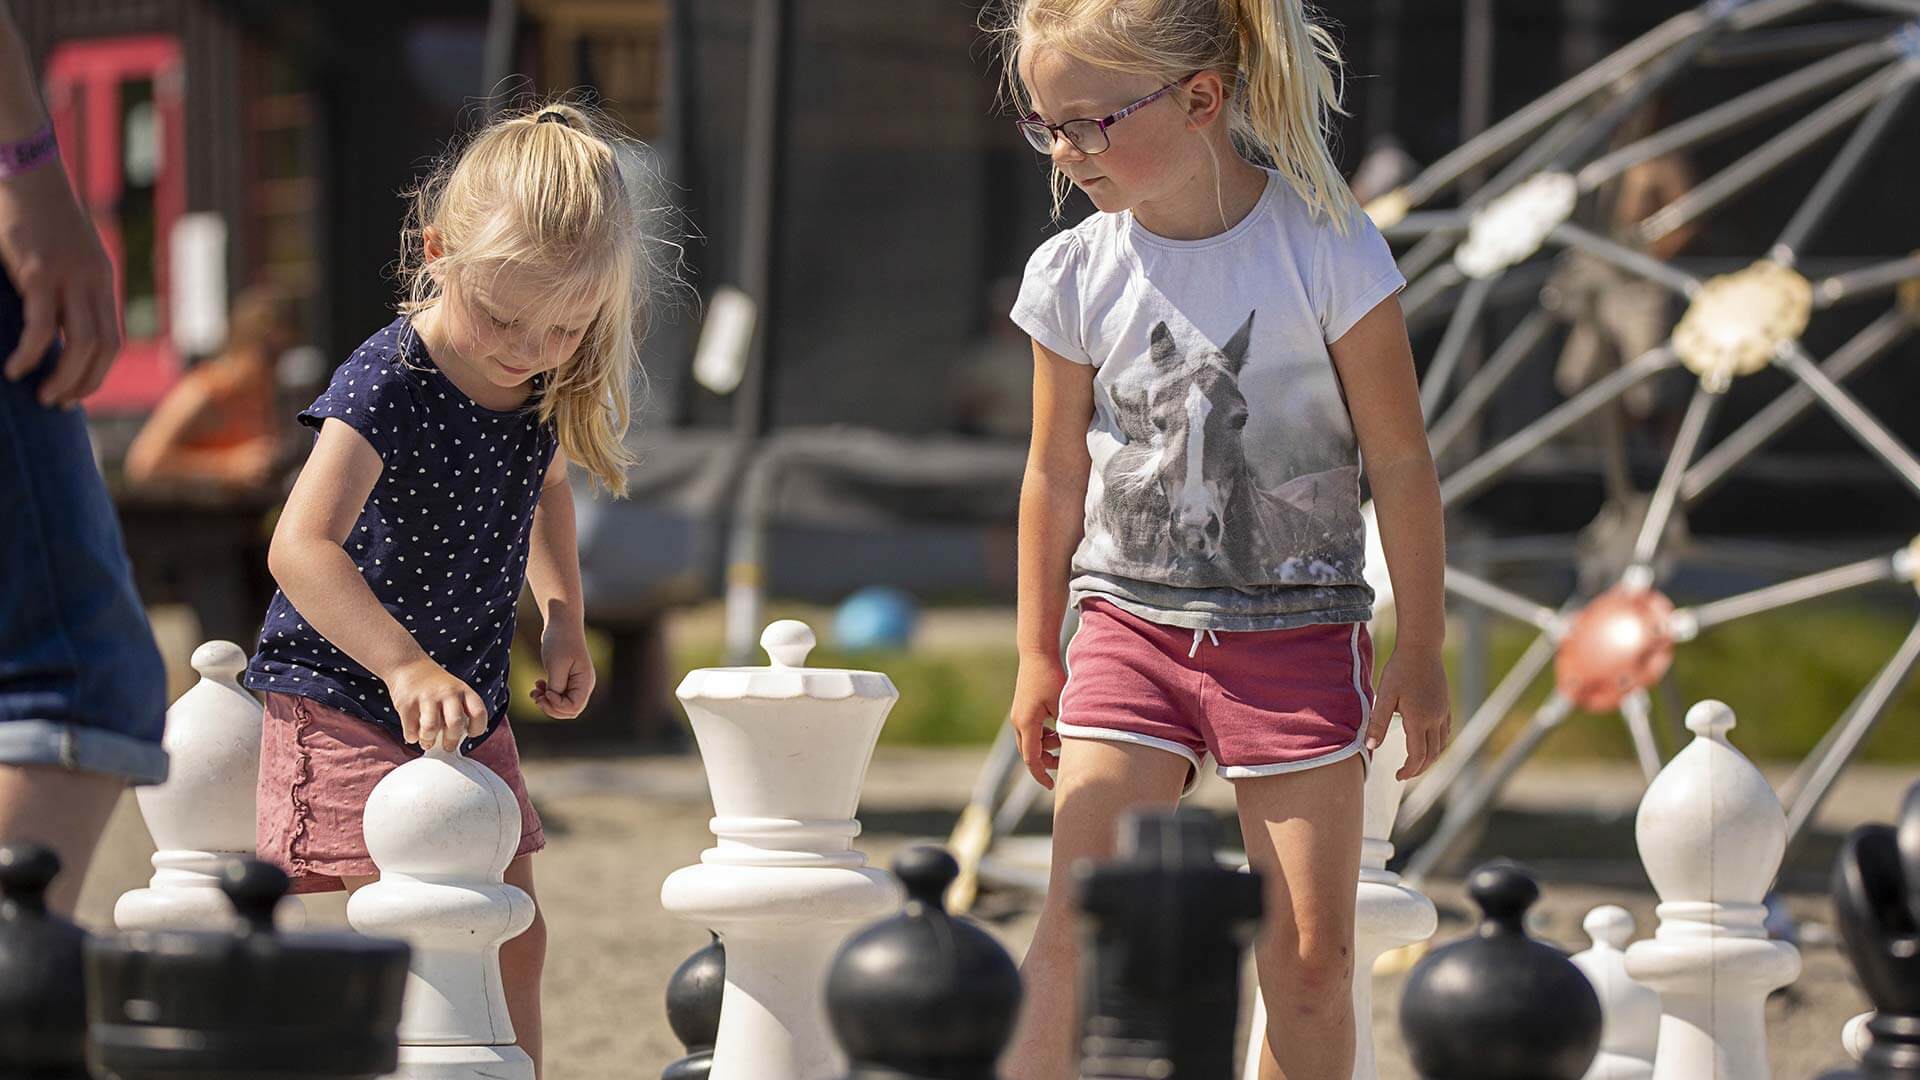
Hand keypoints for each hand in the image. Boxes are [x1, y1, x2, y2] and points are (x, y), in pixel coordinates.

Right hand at [0, 163, 120, 406]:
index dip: (97, 373)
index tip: (76, 393)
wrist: (26, 167)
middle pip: (102, 348)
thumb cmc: (34, 213)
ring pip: (79, 342)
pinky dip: (31, 353)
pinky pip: (40, 324)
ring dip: (63, 376)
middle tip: (59, 403)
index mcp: (101, 280)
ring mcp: (68, 276)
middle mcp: (92, 281)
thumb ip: (64, 287)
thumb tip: (53, 326)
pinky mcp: (38, 270)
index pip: (112, 340)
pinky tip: (16, 369)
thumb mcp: (61, 254)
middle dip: (84, 383)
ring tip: (42, 394)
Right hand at [386, 658, 487, 750]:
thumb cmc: (435, 685)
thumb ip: (460, 711)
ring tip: (428, 741)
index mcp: (463, 690)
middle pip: (455, 725)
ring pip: (431, 729)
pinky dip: (412, 737)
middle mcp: (447, 693)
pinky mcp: (407, 703)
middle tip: (447, 746)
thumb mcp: (454, 690)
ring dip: (429, 741)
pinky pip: (411, 730)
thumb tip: (457, 741)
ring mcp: (427, 697)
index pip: (479, 713)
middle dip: (451, 742)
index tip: (470, 733)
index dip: (477, 728)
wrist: (408, 664)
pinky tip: (414, 732)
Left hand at [531, 623, 594, 719]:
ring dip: (546, 702)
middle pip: (569, 711)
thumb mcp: (556, 665)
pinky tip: (537, 685)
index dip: (557, 706)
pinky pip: (558, 696)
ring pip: (562, 705)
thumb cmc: (560, 641)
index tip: (546, 692)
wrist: (561, 622)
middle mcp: (583, 685)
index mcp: (585, 682)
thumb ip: (556, 686)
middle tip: (536, 697)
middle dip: (550, 707)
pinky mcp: (567, 679)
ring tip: (534, 691)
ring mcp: (575, 683)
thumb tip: (552, 701)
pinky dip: (546, 695)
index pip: (573, 708)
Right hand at [1009, 654, 1065, 788]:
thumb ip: (1065, 729)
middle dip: (1046, 762)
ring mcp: (1018, 716)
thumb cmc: (1051, 677)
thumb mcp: (1063, 705)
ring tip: (1063, 739)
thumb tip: (1072, 749)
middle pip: (1029, 753)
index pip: (1031, 759)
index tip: (1052, 786)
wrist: (1037, 653)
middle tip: (1064, 762)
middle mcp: (1018, 722)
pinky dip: (1042, 737)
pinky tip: (1057, 729)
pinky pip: (1029, 732)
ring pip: (1029, 743)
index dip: (1042, 775)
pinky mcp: (1021, 710)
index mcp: (1027, 724)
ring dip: (1045, 747)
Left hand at [1364, 645, 1451, 781]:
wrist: (1422, 647)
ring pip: (1441, 744)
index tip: (1397, 776)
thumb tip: (1370, 747)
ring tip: (1415, 762)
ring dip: (1430, 758)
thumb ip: (1378, 722)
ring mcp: (1443, 712)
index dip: (1409, 770)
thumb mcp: (1384, 695)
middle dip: (1419, 768)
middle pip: (1432, 754)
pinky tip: (1428, 742)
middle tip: (1404, 774)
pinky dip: (1438, 743)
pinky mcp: (1446, 704)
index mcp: (1419, 720)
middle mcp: (1435, 719)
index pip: (1418, 756)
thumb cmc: (1399, 669)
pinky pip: (1446, 731)